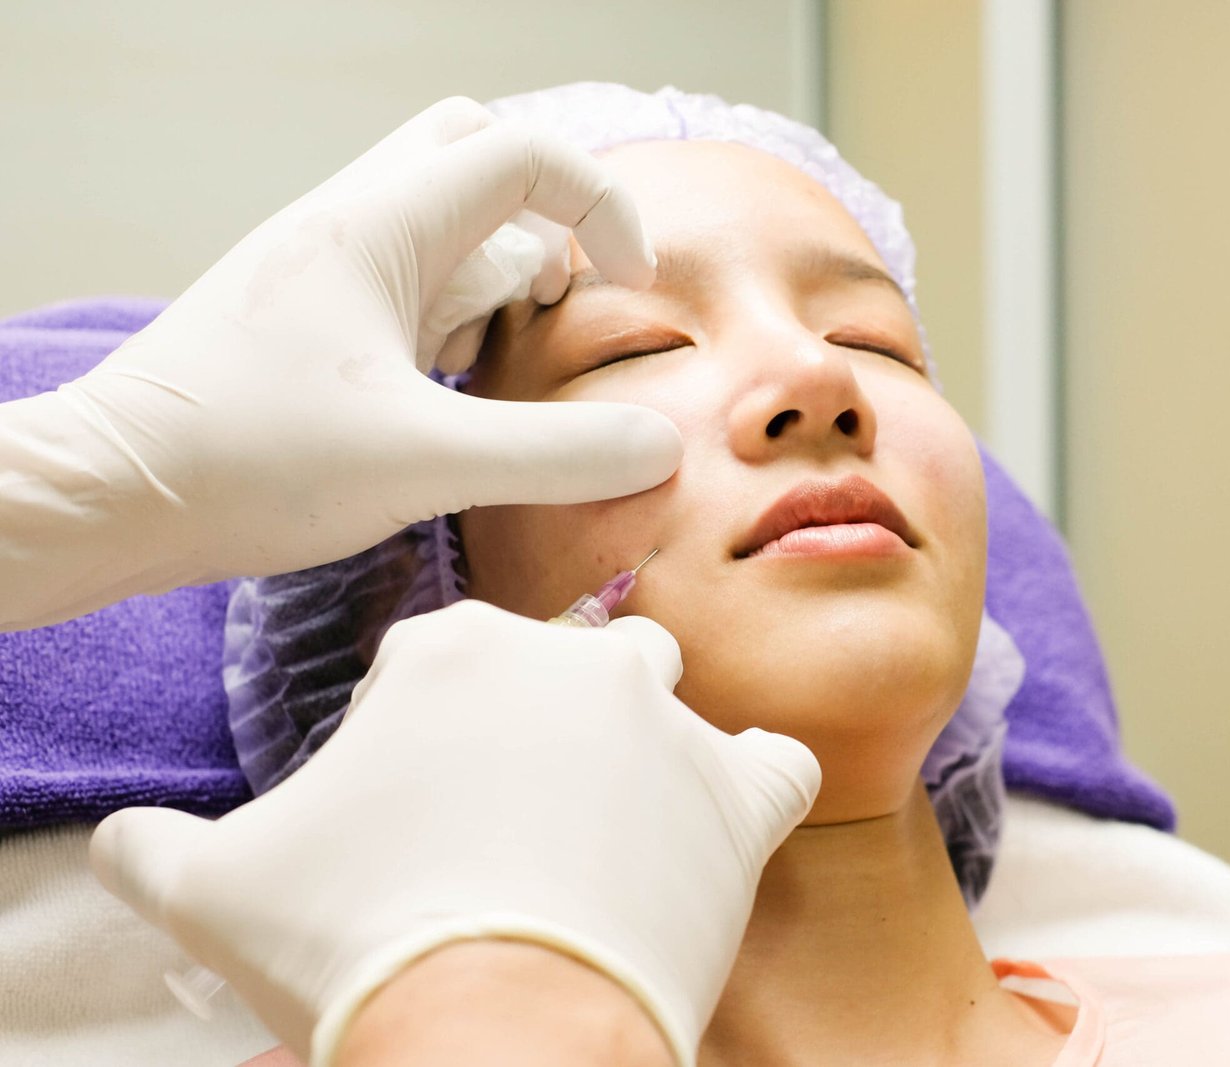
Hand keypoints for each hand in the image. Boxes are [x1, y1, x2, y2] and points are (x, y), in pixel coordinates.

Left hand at [0, 97, 680, 627]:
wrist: (111, 495)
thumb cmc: (251, 463)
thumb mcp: (424, 464)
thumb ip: (555, 455)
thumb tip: (661, 447)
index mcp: (380, 227)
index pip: (523, 154)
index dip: (603, 205)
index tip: (633, 289)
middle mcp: (350, 225)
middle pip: (475, 152)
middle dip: (548, 214)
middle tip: (567, 300)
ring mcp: (323, 269)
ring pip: (441, 219)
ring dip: (499, 271)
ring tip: (507, 363)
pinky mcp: (304, 318)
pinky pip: (406, 280)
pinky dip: (453, 316)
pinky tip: (449, 394)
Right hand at [88, 601, 819, 1066]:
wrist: (488, 1018)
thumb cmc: (351, 938)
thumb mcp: (210, 888)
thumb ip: (157, 847)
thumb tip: (121, 839)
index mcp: (447, 653)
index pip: (436, 663)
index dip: (419, 733)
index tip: (413, 800)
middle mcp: (566, 661)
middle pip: (559, 666)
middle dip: (535, 724)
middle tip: (506, 817)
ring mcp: (662, 722)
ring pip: (664, 696)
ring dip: (641, 745)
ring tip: (607, 826)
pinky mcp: (736, 795)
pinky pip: (774, 767)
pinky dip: (755, 791)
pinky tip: (720, 829)